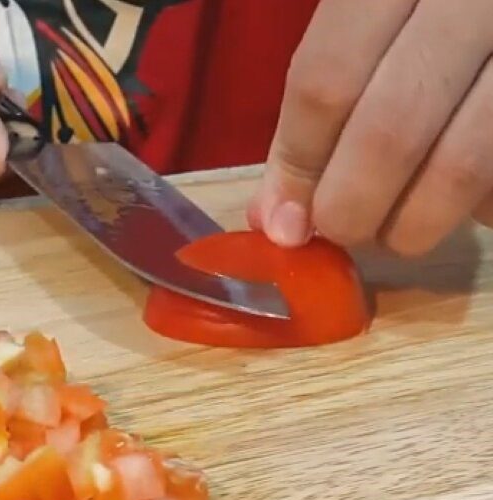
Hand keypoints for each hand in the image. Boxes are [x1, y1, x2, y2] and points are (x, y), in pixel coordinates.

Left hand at [252, 0, 492, 255]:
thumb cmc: (427, 4)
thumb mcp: (372, 12)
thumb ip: (323, 96)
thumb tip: (275, 215)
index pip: (326, 80)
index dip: (299, 165)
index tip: (285, 221)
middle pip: (389, 130)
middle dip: (350, 208)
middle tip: (342, 229)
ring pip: (460, 167)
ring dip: (414, 224)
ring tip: (399, 230)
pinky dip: (479, 208)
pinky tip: (465, 204)